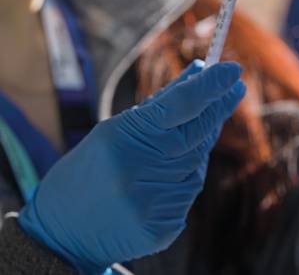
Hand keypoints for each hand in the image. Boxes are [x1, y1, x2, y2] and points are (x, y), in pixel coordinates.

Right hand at [19, 60, 245, 273]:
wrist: (63, 230)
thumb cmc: (89, 170)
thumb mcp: (116, 129)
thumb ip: (160, 104)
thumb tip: (198, 72)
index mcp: (124, 136)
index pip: (180, 104)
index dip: (210, 85)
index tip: (232, 69)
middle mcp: (141, 168)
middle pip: (198, 131)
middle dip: (218, 107)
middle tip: (233, 87)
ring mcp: (153, 202)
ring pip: (197, 163)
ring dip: (193, 147)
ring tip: (169, 145)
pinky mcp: (161, 228)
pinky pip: (187, 193)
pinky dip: (180, 180)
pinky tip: (158, 181)